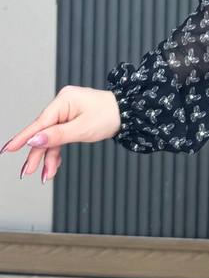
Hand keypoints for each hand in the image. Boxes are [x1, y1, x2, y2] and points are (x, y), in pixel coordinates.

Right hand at [0, 86, 122, 182]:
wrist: (129, 112)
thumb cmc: (109, 115)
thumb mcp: (83, 129)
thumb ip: (57, 136)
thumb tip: (35, 140)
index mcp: (63, 101)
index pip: (39, 124)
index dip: (22, 138)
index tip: (8, 149)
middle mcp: (62, 105)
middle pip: (43, 133)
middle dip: (36, 154)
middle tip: (27, 172)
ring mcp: (66, 113)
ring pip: (51, 138)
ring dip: (48, 157)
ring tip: (45, 176)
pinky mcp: (71, 121)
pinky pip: (59, 137)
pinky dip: (57, 152)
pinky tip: (54, 166)